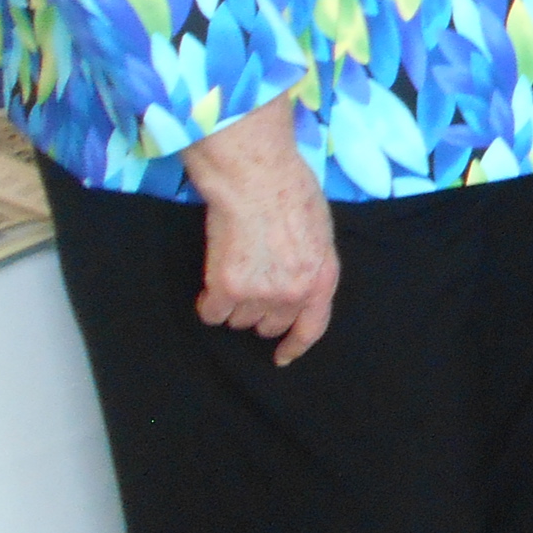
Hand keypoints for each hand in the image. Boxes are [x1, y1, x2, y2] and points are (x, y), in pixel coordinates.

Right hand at [178, 93, 337, 366]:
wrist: (257, 177)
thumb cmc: (291, 191)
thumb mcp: (320, 231)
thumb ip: (312, 265)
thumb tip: (298, 283)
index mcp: (322, 278)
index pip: (312, 328)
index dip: (294, 345)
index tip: (282, 356)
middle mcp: (294, 292)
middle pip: (269, 325)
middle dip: (260, 310)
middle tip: (252, 280)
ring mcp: (260, 293)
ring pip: (238, 320)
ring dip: (234, 302)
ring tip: (236, 265)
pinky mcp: (227, 288)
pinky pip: (211, 313)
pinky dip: (209, 301)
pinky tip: (213, 278)